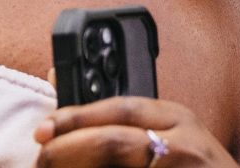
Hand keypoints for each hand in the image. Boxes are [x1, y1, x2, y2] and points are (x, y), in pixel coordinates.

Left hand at [35, 98, 237, 167]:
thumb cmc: (197, 167)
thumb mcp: (172, 134)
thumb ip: (126, 118)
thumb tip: (59, 81)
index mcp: (177, 117)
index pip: (119, 108)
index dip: (75, 117)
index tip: (42, 129)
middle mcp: (182, 143)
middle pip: (113, 141)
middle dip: (68, 150)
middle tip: (42, 159)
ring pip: (115, 165)